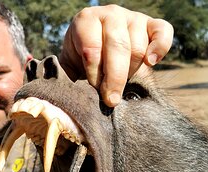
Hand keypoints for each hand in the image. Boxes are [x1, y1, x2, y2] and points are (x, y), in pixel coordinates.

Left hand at [59, 5, 173, 106]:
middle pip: (117, 48)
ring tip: (120, 82)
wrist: (100, 48)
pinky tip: (150, 63)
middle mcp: (110, 14)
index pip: (92, 49)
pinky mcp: (152, 24)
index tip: (95, 90)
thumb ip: (65, 76)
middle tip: (111, 100)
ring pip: (137, 48)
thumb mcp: (69, 66)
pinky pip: (163, 32)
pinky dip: (160, 48)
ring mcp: (133, 17)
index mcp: (86, 21)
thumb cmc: (81, 59)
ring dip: (130, 71)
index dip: (94, 74)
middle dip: (114, 79)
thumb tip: (65, 93)